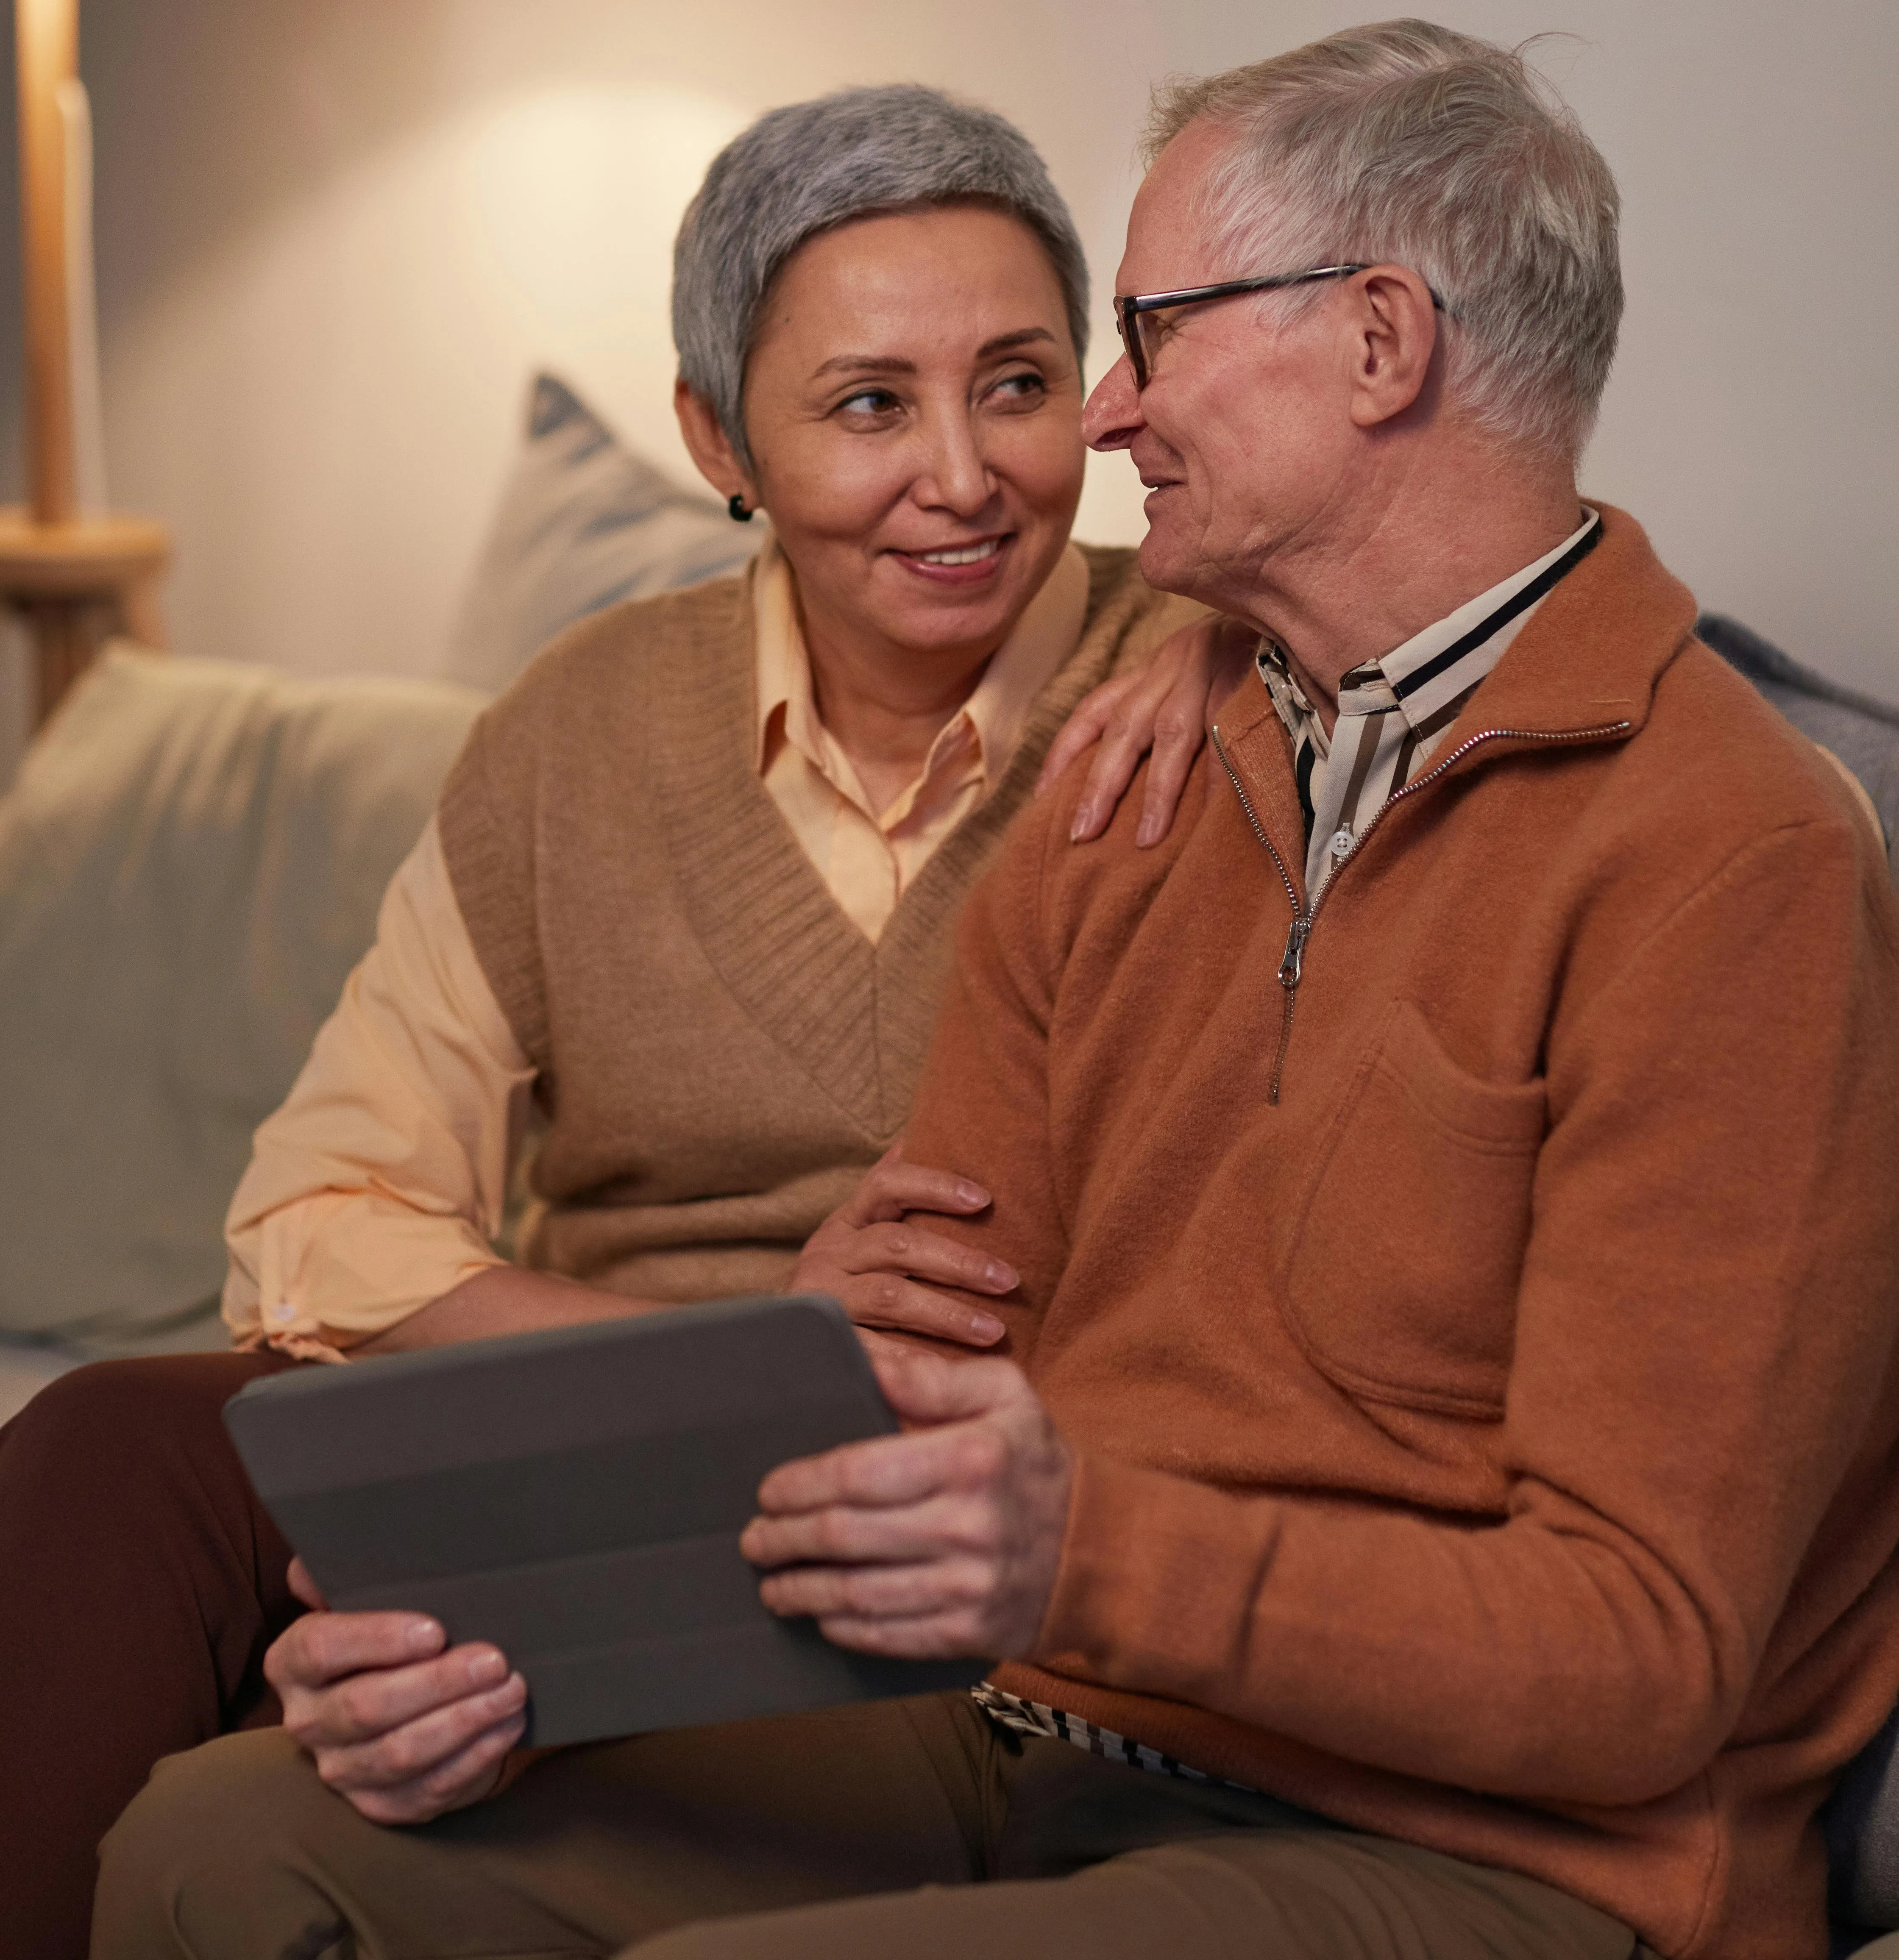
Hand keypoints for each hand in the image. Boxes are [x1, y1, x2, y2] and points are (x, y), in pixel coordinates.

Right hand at [265, 1558, 527, 1824]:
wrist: (411, 1698)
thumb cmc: (394, 1632)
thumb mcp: (372, 1595)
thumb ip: (354, 1572)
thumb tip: (336, 1549)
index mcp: (294, 1662)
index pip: (320, 1648)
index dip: (376, 1640)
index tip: (435, 1630)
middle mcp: (308, 1721)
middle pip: (366, 1706)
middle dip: (437, 1683)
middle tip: (494, 1659)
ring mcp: (343, 1770)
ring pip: (400, 1753)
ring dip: (463, 1720)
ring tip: (511, 1689)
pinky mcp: (382, 1805)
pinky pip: (427, 1788)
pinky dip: (473, 1756)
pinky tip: (506, 1726)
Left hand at [741, 1344, 1071, 1660]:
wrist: (1103, 1550)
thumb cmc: (1035, 1462)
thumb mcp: (1004, 1394)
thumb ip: (934, 1377)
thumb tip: (866, 1363)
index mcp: (969, 1458)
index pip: (859, 1472)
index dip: (802, 1484)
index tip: (769, 1491)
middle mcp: (968, 1525)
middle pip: (847, 1536)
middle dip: (786, 1539)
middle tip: (754, 1538)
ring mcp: (970, 1587)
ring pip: (858, 1595)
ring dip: (801, 1590)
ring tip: (771, 1582)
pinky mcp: (970, 1634)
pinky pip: (889, 1636)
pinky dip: (843, 1628)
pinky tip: (820, 1615)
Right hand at [791, 1143, 1017, 1350]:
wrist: (778, 1337)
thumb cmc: (842, 1279)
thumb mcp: (857, 1232)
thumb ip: (888, 1195)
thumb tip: (913, 1139)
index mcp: (846, 1221)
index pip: (888, 1186)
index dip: (935, 1187)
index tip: (983, 1200)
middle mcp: (830, 1254)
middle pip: (898, 1245)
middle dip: (958, 1262)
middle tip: (1009, 1279)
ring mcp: (824, 1298)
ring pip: (890, 1297)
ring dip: (947, 1313)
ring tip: (994, 1330)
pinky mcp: (824, 1342)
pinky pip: (871, 1350)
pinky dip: (910, 1359)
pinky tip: (947, 1370)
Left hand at [1036, 613, 1258, 845]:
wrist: (1289, 606)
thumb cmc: (1239, 657)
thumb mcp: (1190, 674)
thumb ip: (1161, 712)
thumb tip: (1128, 782)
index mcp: (1151, 669)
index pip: (1094, 710)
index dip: (1064, 753)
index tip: (1042, 795)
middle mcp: (1172, 667)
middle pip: (1123, 729)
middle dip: (1099, 785)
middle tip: (1080, 834)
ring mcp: (1210, 671)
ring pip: (1172, 734)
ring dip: (1157, 791)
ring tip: (1145, 840)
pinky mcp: (1249, 680)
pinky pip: (1229, 737)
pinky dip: (1221, 779)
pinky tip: (1214, 817)